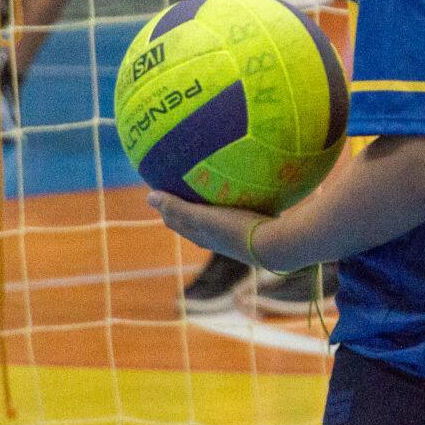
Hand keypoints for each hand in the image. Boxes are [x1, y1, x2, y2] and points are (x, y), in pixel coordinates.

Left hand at [148, 190, 268, 262]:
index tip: (159, 187)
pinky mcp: (253, 226)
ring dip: (209, 200)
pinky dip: (231, 198)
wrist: (274, 245)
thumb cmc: (235, 230)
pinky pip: (238, 208)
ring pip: (216, 214)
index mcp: (200, 236)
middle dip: (184, 203)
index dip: (164, 207)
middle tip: (182, 179)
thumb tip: (149, 197)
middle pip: (193, 219)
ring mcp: (235, 233)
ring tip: (211, 179)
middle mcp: (215, 237)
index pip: (174, 221)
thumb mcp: (202, 217)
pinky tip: (241, 183)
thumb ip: (177, 208)